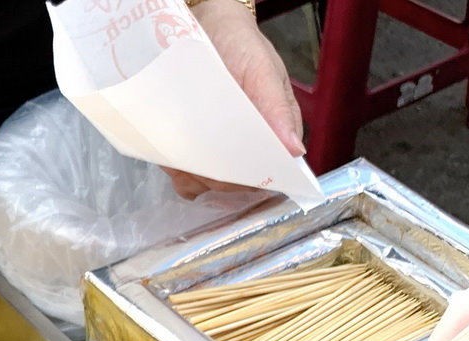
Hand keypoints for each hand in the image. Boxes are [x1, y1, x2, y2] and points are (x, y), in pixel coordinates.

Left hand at [164, 0, 304, 198]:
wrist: (203, 27)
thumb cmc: (241, 45)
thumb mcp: (263, 69)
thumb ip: (277, 108)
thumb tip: (295, 150)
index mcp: (273, 132)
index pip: (268, 172)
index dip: (252, 180)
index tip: (234, 171)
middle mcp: (245, 147)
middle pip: (234, 184)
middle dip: (217, 176)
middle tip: (201, 156)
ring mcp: (216, 151)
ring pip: (207, 185)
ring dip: (194, 176)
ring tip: (184, 154)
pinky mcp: (189, 150)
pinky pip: (184, 178)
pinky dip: (177, 174)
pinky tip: (173, 158)